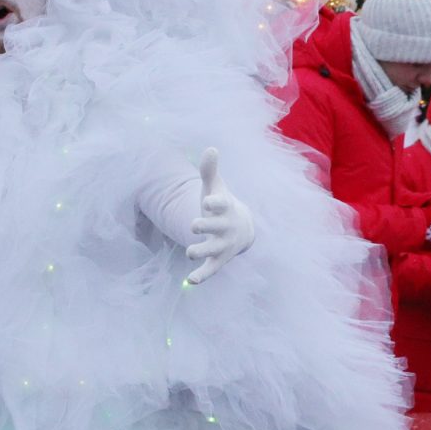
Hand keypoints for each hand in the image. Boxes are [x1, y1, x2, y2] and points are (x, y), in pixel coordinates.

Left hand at [184, 148, 254, 285]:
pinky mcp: (218, 259)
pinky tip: (190, 281)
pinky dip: (202, 275)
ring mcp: (223, 244)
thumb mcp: (216, 187)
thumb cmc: (223, 205)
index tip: (207, 201)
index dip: (214, 203)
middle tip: (195, 225)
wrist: (242, 228)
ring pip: (213, 250)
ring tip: (189, 251)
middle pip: (216, 228)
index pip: (221, 204)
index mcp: (225, 208)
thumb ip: (210, 170)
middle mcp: (226, 227)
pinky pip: (211, 269)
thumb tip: (210, 148)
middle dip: (206, 227)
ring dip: (201, 251)